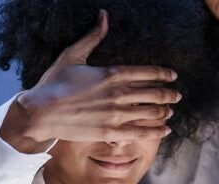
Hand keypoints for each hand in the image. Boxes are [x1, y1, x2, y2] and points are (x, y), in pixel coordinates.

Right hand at [0, 9, 179, 152]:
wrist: (41, 112)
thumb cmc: (54, 83)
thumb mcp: (72, 55)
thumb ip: (93, 37)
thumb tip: (104, 16)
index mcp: (112, 73)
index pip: (147, 72)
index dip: (164, 74)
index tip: (173, 76)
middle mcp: (119, 93)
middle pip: (154, 93)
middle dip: (169, 94)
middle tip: (177, 96)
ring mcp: (117, 114)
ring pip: (151, 112)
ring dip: (165, 111)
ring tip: (171, 111)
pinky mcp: (112, 132)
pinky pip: (141, 132)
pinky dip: (157, 131)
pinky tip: (166, 130)